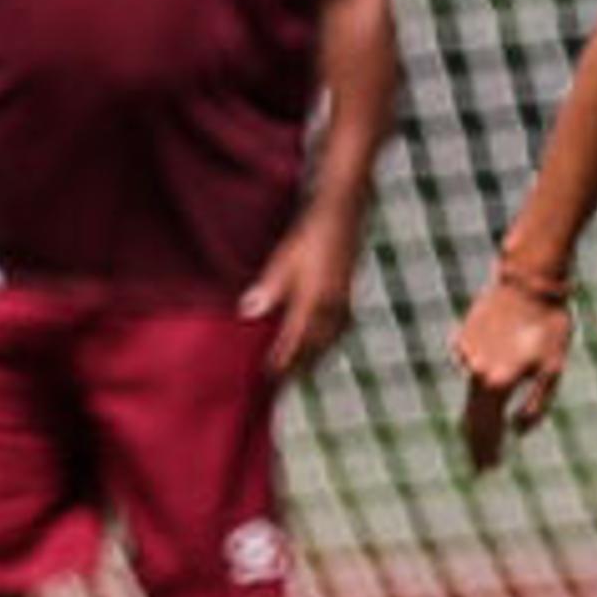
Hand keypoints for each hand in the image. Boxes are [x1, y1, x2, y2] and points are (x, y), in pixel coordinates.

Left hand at [241, 215, 360, 376]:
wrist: (344, 214)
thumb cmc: (309, 234)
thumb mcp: (283, 259)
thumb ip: (268, 288)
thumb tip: (248, 312)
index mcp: (316, 300)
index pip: (297, 339)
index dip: (284, 359)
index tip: (270, 376)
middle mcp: (333, 305)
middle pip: (317, 345)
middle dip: (303, 364)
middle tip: (286, 382)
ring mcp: (344, 300)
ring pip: (331, 337)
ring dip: (318, 355)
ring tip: (307, 368)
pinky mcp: (349, 293)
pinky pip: (340, 327)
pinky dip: (330, 339)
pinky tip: (325, 338)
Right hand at [452, 277, 574, 473]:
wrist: (529, 282)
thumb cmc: (550, 326)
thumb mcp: (553, 369)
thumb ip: (536, 405)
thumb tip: (517, 432)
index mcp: (496, 382)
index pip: (487, 428)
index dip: (488, 451)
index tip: (488, 471)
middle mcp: (474, 372)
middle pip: (472, 417)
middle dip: (477, 443)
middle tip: (480, 466)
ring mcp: (465, 354)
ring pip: (469, 394)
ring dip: (475, 418)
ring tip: (479, 439)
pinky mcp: (463, 339)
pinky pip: (470, 368)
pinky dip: (477, 384)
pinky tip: (483, 393)